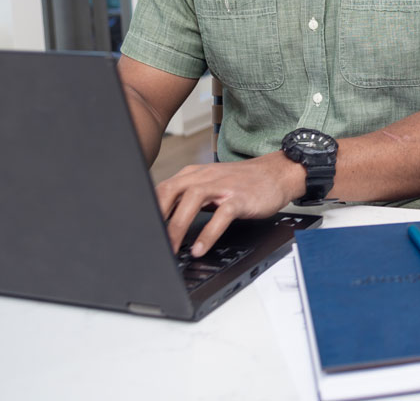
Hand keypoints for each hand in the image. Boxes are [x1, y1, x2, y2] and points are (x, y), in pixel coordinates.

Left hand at [155, 152, 305, 255]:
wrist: (277, 173)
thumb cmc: (242, 183)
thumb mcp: (211, 185)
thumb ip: (188, 198)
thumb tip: (163, 221)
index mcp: (195, 175)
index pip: (162, 189)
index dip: (148, 210)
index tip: (139, 233)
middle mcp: (206, 177)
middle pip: (172, 191)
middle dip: (157, 218)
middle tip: (150, 243)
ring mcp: (224, 186)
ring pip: (193, 200)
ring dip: (177, 226)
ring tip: (171, 250)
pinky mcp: (240, 198)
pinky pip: (221, 215)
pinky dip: (209, 232)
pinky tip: (201, 248)